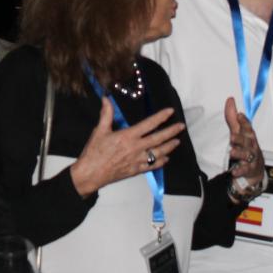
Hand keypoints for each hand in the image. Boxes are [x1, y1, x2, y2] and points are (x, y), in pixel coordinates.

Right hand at [69, 99, 184, 197]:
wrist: (91, 173)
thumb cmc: (94, 151)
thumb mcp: (99, 130)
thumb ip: (106, 114)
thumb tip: (106, 99)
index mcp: (128, 136)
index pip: (149, 124)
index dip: (161, 117)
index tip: (170, 112)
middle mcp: (136, 148)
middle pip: (158, 139)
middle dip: (171, 132)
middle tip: (181, 126)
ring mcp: (137, 160)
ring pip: (158, 153)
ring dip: (169, 147)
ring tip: (177, 141)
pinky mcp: (136, 170)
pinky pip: (152, 166)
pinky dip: (161, 162)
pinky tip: (166, 158)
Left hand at [224, 97, 263, 185]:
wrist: (255, 171)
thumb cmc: (246, 148)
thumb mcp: (238, 132)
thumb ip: (232, 118)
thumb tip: (230, 99)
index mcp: (249, 136)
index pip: (248, 128)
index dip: (244, 122)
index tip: (240, 115)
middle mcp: (251, 146)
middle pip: (247, 141)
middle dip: (240, 138)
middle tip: (232, 137)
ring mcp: (251, 158)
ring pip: (246, 155)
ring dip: (239, 153)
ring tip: (231, 152)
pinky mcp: (249, 170)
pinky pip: (245, 170)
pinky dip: (240, 171)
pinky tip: (234, 171)